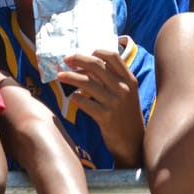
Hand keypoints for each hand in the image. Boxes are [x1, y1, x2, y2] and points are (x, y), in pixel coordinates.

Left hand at [58, 50, 143, 167]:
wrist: (133, 142)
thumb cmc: (126, 115)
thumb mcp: (127, 94)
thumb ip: (113, 79)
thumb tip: (89, 65)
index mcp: (129, 80)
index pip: (112, 56)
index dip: (96, 51)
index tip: (83, 54)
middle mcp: (123, 89)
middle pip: (96, 65)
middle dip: (78, 59)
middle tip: (66, 60)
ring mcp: (114, 103)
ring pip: (87, 82)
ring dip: (70, 77)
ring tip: (60, 76)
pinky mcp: (106, 117)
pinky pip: (85, 103)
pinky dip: (76, 98)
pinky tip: (73, 97)